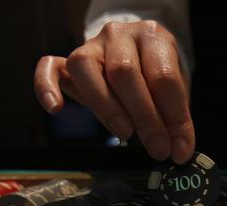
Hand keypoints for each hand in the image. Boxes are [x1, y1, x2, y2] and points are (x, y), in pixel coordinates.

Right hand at [34, 20, 193, 162]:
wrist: (136, 55)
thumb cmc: (157, 76)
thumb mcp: (175, 91)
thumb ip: (175, 116)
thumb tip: (179, 150)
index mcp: (152, 36)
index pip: (163, 77)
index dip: (174, 117)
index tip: (180, 148)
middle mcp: (119, 35)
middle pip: (125, 72)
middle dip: (145, 117)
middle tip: (158, 148)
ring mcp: (90, 46)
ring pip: (86, 69)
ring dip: (107, 107)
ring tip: (126, 133)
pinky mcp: (67, 61)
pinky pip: (48, 67)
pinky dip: (46, 87)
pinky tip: (55, 109)